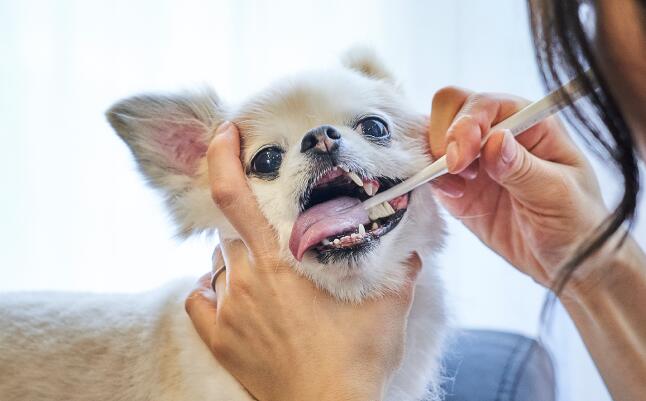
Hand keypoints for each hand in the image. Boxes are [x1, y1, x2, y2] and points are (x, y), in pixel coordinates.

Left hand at [185, 122, 420, 400]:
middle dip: (247, 221)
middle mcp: (245, 279)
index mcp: (280, 260)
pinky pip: (199, 299)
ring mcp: (228, 310)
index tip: (224, 134)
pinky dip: (210, 288)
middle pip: (229, 230)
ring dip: (235, 255)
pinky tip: (227, 292)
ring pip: (216, 261)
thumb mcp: (390, 303)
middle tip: (272, 228)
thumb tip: (414, 242)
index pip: (235, 196)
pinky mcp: (219, 339)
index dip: (222, 159)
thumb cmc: (357, 358)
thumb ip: (401, 264)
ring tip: (263, 266)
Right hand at [428, 88, 609, 293]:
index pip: (485, 104)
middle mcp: (498, 133)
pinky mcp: (459, 186)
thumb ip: (523, 167)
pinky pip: (432, 171)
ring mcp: (476, 159)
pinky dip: (431, 179)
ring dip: (436, 157)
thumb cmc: (577, 222)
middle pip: (451, 108)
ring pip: (435, 135)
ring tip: (458, 186)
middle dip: (445, 135)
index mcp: (529, 123)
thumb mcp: (558, 194)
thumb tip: (495, 139)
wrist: (568, 262)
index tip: (463, 157)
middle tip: (456, 169)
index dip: (467, 123)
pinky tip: (454, 196)